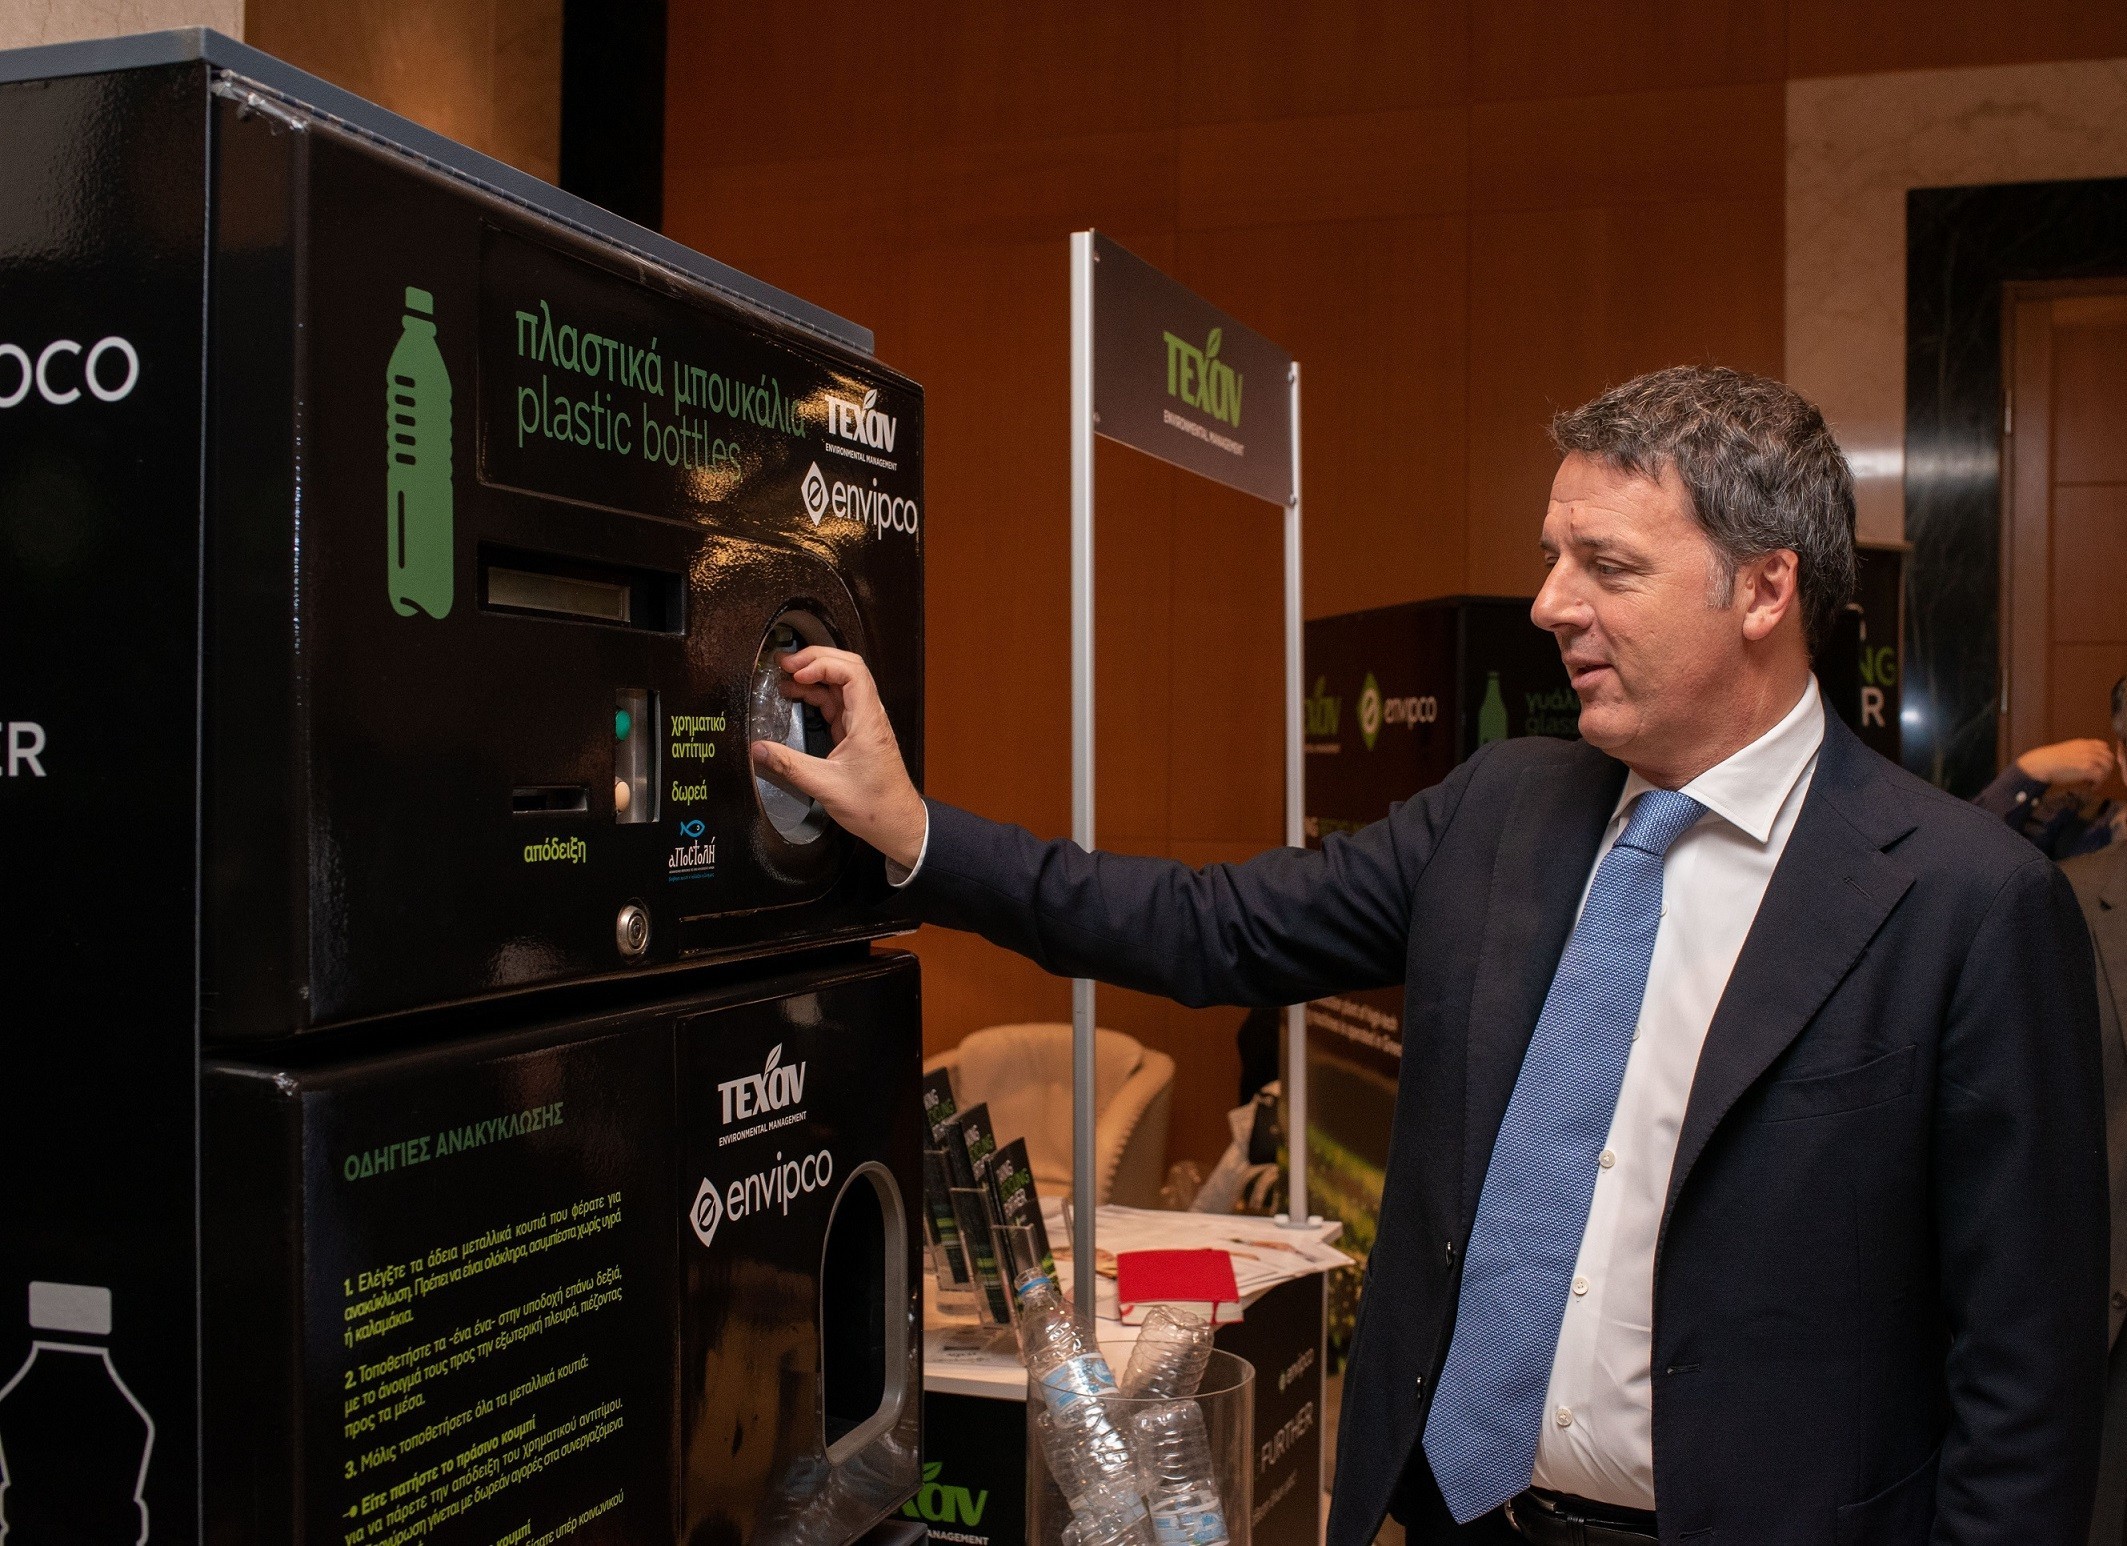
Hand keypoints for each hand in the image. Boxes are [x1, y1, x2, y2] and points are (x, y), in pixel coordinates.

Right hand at [749, 646, 926, 870]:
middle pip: (847, 668)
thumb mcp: (826, 786)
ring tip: (785, 677)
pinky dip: (816, 695)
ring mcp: (863, 723)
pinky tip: (796, 696)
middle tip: (785, 663)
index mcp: (868, 721)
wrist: (897, 823)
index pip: (852, 672)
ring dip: (814, 676)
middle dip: (815, 660)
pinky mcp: (856, 732)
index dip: (822, 664)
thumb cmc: (874, 806)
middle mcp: (869, 716)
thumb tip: (758, 749)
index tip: (797, 673)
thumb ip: (789, 765)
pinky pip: (836, 703)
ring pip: (840, 684)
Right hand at [2014, 737, 2114, 786]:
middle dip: (2106, 769)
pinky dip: (2098, 783)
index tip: (2099, 766)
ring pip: (2107, 767)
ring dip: (2103, 777)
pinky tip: (2091, 787)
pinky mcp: (2087, 768)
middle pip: (2109, 758)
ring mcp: (2089, 758)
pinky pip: (2101, 776)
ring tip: (2094, 783)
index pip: (2104, 747)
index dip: (2104, 757)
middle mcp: (2089, 749)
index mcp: (2084, 743)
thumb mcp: (2068, 750)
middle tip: (2098, 777)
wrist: (2042, 763)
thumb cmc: (2050, 759)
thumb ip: (2080, 752)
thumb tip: (2087, 761)